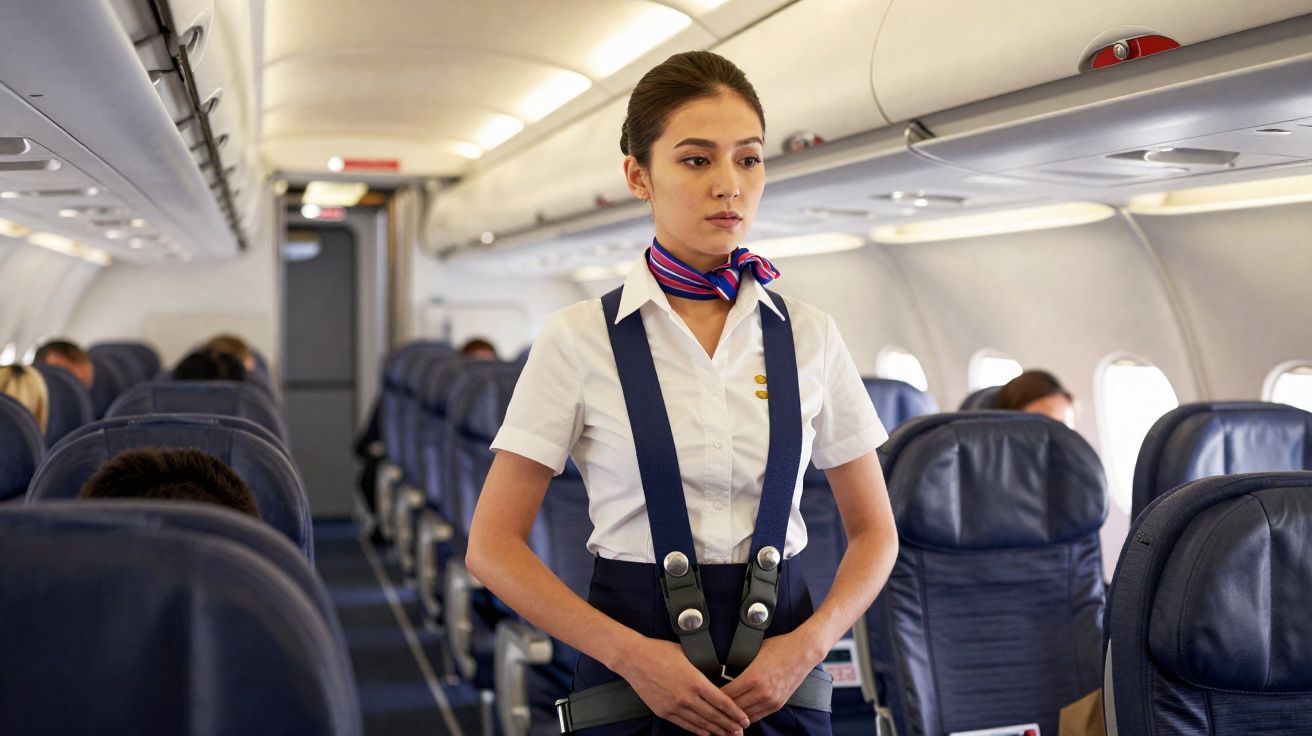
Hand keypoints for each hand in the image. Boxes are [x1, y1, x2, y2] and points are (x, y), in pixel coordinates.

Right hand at [611, 638, 749, 735]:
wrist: (634, 658)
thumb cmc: (660, 651)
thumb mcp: (687, 654)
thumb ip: (702, 667)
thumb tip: (716, 671)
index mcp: (696, 681)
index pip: (722, 702)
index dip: (735, 713)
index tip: (745, 720)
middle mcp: (687, 697)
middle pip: (714, 716)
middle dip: (729, 725)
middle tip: (740, 732)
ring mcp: (674, 706)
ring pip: (701, 723)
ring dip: (716, 731)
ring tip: (727, 735)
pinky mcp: (663, 711)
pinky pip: (685, 724)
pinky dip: (698, 730)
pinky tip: (707, 733)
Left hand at [720, 632, 821, 722]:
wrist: (804, 651)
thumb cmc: (779, 647)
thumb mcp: (754, 652)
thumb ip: (740, 664)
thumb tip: (724, 670)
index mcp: (753, 677)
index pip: (726, 694)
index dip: (714, 697)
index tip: (705, 696)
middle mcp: (762, 692)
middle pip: (734, 708)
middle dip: (721, 710)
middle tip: (710, 709)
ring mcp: (771, 700)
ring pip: (745, 716)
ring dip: (733, 718)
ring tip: (721, 718)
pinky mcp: (778, 704)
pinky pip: (758, 716)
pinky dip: (746, 718)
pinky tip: (738, 718)